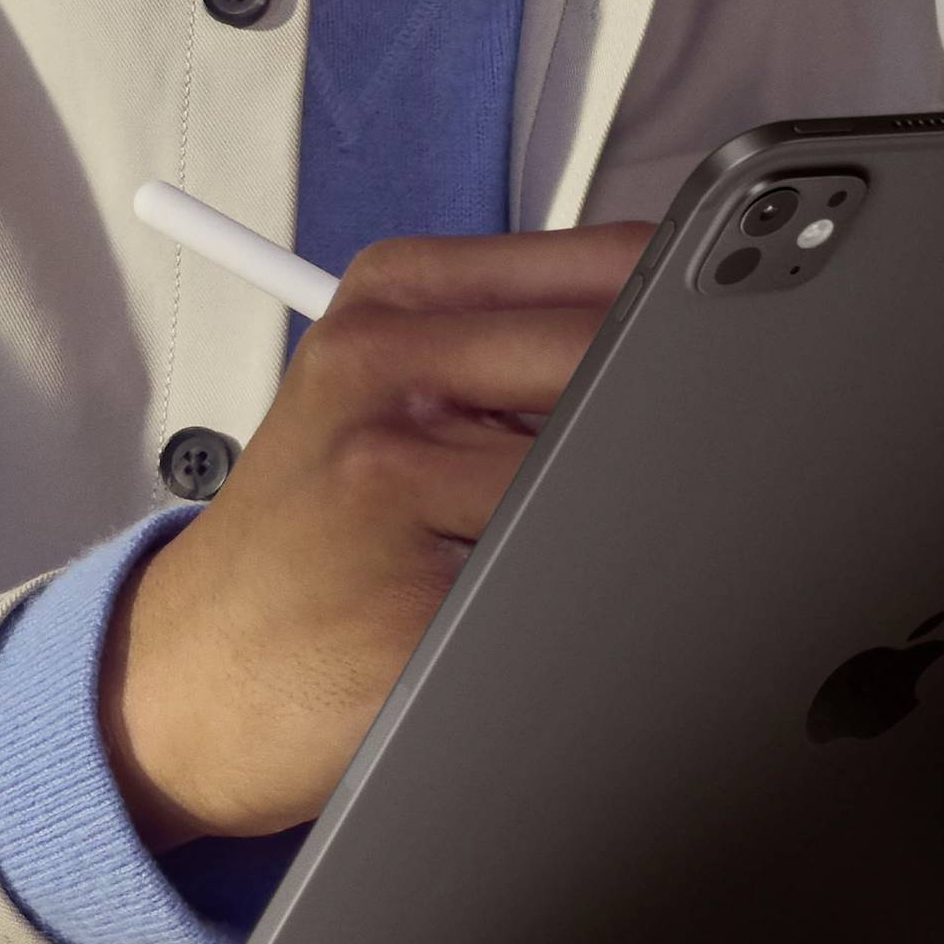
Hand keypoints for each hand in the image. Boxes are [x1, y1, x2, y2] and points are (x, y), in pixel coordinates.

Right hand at [100, 222, 654, 847]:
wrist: (186, 679)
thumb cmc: (311, 538)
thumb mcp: (391, 395)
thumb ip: (524, 344)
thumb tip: (711, 337)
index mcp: (396, 295)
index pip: (614, 263)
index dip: (711, 313)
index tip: (757, 359)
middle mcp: (383, 366)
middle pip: (626, 359)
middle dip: (686, 423)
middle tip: (716, 475)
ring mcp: (388, 483)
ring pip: (610, 480)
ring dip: (636, 530)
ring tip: (572, 561)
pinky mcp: (409, 608)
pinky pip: (567, 593)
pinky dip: (592, 613)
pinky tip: (534, 623)